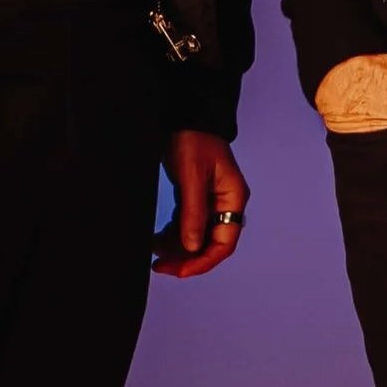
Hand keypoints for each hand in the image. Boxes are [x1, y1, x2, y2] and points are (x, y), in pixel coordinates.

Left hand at [154, 130, 250, 278]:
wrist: (186, 115)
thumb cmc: (193, 141)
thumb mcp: (191, 176)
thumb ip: (193, 212)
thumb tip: (191, 247)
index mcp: (232, 199)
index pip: (224, 242)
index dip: (203, 261)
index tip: (181, 271)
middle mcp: (224, 205)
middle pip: (209, 243)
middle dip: (187, 258)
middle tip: (161, 267)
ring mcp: (210, 202)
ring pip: (195, 237)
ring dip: (177, 248)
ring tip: (154, 254)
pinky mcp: (194, 198)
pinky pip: (185, 224)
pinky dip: (172, 235)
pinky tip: (156, 240)